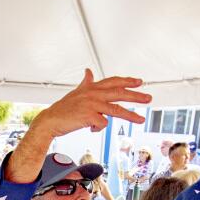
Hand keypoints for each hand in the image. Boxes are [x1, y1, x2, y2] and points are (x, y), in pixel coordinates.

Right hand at [27, 69, 149, 139]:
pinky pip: (102, 124)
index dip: (127, 81)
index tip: (140, 82)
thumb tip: (89, 71)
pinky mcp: (88, 116)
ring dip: (130, 115)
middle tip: (148, 98)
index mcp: (91, 87)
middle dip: (135, 95)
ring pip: (115, 110)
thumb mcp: (76, 92)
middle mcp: (93, 94)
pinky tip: (91, 128)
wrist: (51, 120)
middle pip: (119, 93)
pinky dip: (98, 128)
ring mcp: (91, 105)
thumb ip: (86, 82)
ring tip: (141, 120)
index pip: (113, 81)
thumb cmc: (64, 108)